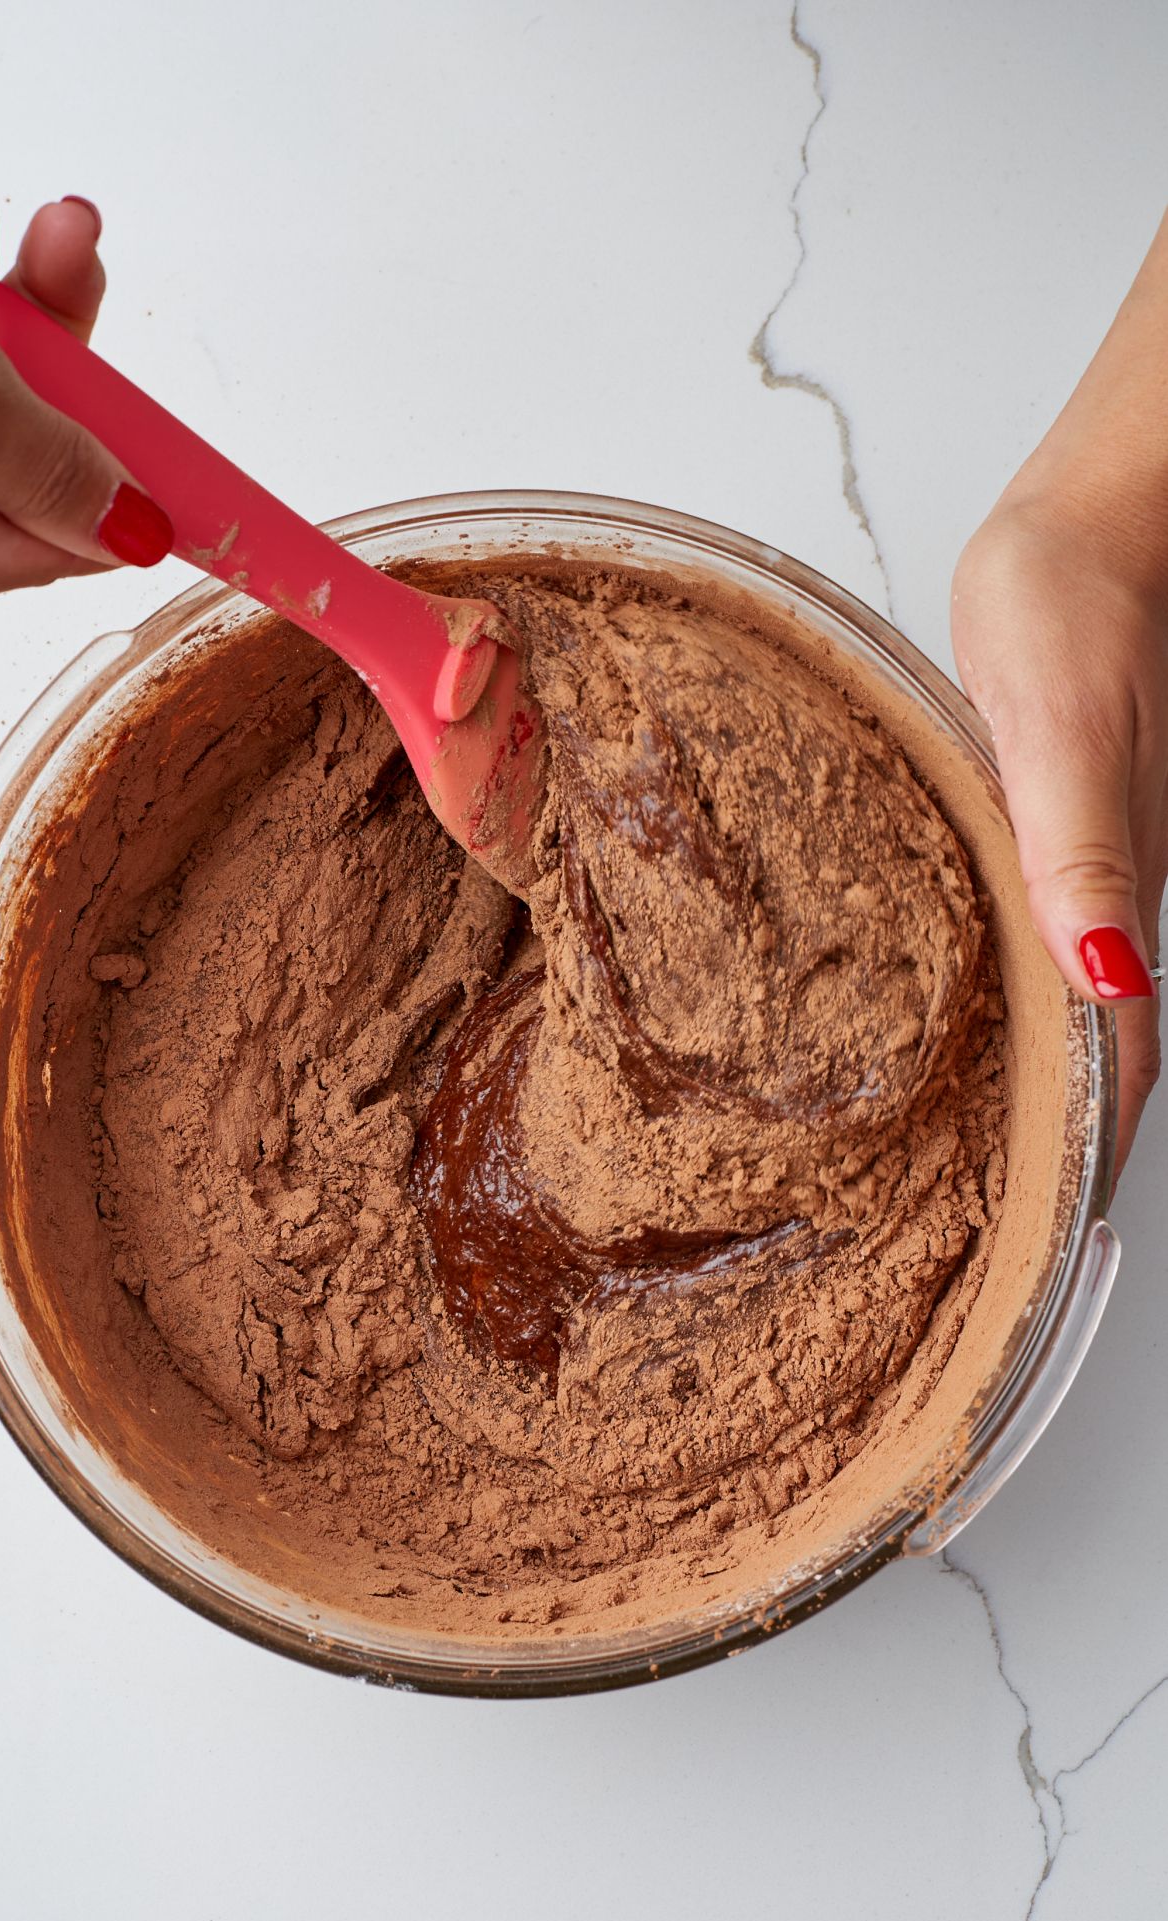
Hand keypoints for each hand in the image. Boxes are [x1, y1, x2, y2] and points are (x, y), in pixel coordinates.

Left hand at [953, 501, 1164, 1177]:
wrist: (1095, 516)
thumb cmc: (1073, 601)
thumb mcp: (1064, 729)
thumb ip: (1084, 854)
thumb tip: (1109, 982)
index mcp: (1121, 884)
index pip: (1125, 1047)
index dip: (1097, 1143)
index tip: (1060, 1224)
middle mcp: (1114, 885)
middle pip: (1109, 1036)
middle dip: (1067, 1128)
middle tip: (1003, 1208)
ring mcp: (1091, 852)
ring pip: (1079, 988)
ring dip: (1044, 1061)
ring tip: (979, 1133)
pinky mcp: (1062, 815)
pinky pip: (1052, 923)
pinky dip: (1025, 985)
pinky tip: (974, 996)